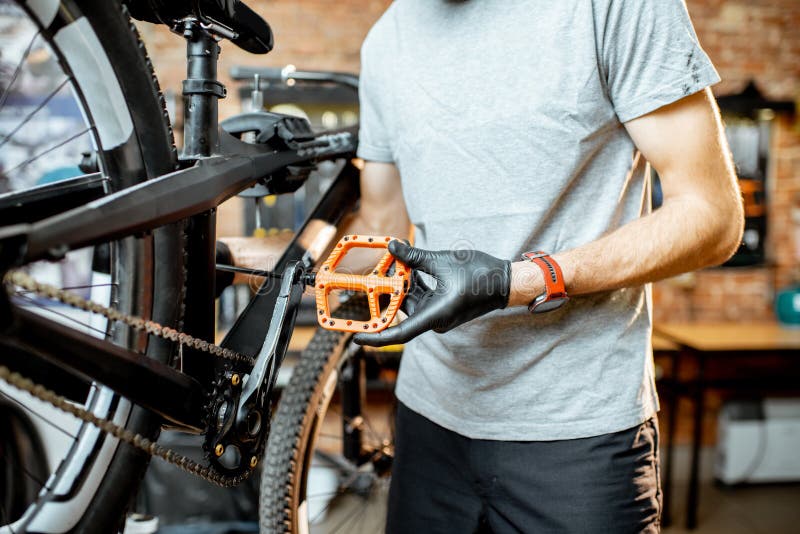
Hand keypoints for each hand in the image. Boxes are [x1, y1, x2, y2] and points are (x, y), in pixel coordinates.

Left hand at [354, 241, 510, 345]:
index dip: (377, 337)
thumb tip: (393, 246)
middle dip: (392, 287)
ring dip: (404, 282)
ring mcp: (438, 315)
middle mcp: (435, 320)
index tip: (357, 338)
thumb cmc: (480, 274)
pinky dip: (414, 283)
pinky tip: (411, 265)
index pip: (400, 333)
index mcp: (435, 315)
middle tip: (384, 264)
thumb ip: (415, 256)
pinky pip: (420, 297)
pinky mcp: (441, 308)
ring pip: (411, 300)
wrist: (504, 283)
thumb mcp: (443, 261)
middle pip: (403, 307)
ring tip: (399, 259)